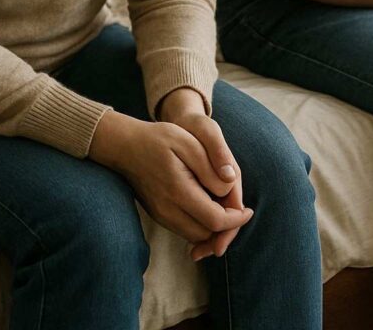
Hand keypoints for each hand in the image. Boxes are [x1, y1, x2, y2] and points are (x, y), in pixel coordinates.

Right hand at [159, 88, 249, 260]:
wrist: (124, 146)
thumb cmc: (157, 138)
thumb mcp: (187, 141)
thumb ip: (210, 164)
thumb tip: (229, 186)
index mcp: (178, 191)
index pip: (215, 220)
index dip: (236, 219)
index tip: (248, 210)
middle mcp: (168, 210)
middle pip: (207, 234)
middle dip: (227, 226)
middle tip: (239, 210)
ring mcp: (161, 215)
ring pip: (196, 235)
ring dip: (214, 227)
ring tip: (227, 208)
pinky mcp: (158, 215)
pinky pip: (185, 229)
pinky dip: (200, 224)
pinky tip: (208, 208)